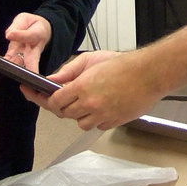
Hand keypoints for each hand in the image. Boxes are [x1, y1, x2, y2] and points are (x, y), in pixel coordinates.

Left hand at [4, 12, 51, 74]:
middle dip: (30, 69)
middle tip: (24, 75)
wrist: (41, 30)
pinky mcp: (16, 57)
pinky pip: (12, 63)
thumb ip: (17, 25)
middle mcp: (33, 49)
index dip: (20, 36)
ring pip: (22, 65)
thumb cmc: (32, 25)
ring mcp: (25, 56)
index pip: (29, 36)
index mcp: (38, 35)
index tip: (9, 35)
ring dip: (16, 70)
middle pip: (32, 61)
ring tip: (8, 74)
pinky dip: (6, 67)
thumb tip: (9, 35)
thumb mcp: (25, 19)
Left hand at [21, 49, 163, 129]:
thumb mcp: (90, 59)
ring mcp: (102, 115)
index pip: (54, 102)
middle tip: (62, 98)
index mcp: (82, 87)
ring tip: (87, 100)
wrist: (148, 74)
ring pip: (80, 123)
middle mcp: (90, 104)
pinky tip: (101, 105)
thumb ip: (68, 71)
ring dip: (79, 114)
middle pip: (65, 114)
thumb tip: (51, 80)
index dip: (45, 100)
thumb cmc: (122, 64)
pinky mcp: (113, 122)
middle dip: (62, 106)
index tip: (38, 96)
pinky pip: (97, 125)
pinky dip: (95, 118)